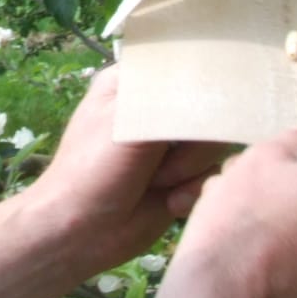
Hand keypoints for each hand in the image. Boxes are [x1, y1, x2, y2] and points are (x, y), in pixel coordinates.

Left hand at [17, 65, 227, 280]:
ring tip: (158, 185)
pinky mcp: (183, 177)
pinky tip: (169, 203)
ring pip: (214, 142)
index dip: (197, 83)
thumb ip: (173, 99)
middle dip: (190, 140)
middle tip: (159, 161)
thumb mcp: (129, 122)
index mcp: (136, 82)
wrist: (80, 234)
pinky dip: (193, 190)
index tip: (194, 107)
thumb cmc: (92, 170)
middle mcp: (157, 108)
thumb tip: (216, 81)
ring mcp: (171, 144)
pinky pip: (212, 173)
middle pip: (208, 106)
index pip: (183, 63)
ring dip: (189, 168)